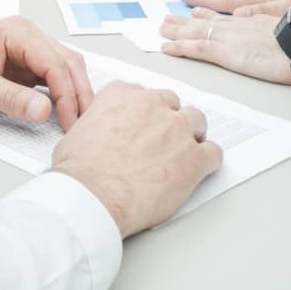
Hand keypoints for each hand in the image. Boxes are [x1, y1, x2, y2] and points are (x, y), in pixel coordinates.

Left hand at [0, 17, 95, 128]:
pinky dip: (61, 95)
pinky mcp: (23, 67)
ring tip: (79, 121)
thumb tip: (45, 110)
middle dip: (79, 93)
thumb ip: (10, 98)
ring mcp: (26, 51)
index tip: (71, 121)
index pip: (55, 62)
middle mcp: (27, 37)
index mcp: (18, 32)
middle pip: (67, 63)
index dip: (68, 93)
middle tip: (83, 124)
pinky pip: (50, 79)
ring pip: (63, 70)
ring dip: (74, 94)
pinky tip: (65, 113)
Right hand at [52, 82, 223, 236]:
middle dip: (169, 121)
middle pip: (172, 104)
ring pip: (197, 121)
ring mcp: (176, 130)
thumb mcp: (77, 130)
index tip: (143, 127)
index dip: (144, 114)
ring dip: (192, 136)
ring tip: (184, 154)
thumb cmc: (79, 170)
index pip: (142, 94)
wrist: (92, 195)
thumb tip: (97, 133)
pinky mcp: (193, 158)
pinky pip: (213, 153)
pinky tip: (201, 171)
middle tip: (163, 142)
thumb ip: (96, 121)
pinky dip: (208, 161)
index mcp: (122, 95)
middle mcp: (152, 105)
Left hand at [160, 8, 290, 85]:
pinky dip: (180, 47)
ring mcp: (230, 38)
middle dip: (186, 21)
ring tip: (163, 29)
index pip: (225, 17)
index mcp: (253, 21)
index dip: (208, 14)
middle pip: (206, 21)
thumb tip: (254, 20)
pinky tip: (167, 48)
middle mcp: (237, 26)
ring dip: (178, 31)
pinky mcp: (227, 53)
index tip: (196, 11)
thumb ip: (272, 26)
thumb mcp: (290, 30)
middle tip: (169, 19)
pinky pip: (197, 49)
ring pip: (197, 31)